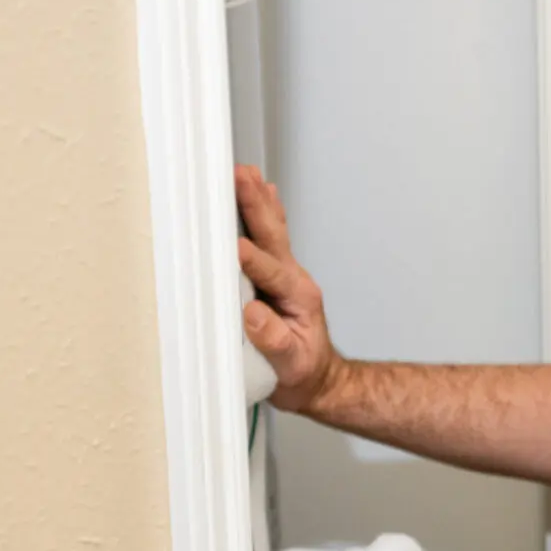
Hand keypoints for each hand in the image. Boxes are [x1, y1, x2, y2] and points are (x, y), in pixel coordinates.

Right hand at [235, 165, 338, 414]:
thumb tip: (252, 315)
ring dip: (258, 201)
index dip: (253, 261)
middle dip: (255, 207)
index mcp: (298, 298)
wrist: (316, 379)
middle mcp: (292, 280)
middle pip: (272, 238)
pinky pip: (268, 239)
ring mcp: (284, 275)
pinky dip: (262, 213)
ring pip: (271, 232)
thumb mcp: (290, 366)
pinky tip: (260, 191)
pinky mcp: (273, 276)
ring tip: (246, 171)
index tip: (235, 247)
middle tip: (241, 177)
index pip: (272, 274)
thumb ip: (274, 342)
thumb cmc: (301, 372)